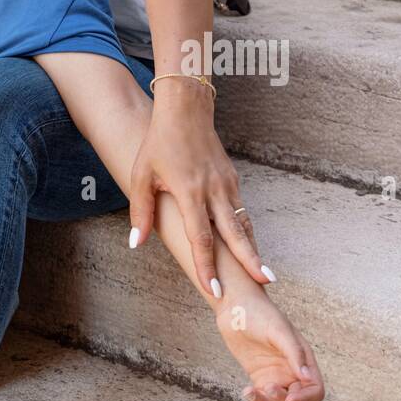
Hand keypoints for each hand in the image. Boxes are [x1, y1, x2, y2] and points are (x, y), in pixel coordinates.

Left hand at [129, 83, 270, 295]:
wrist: (185, 110)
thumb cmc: (159, 143)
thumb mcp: (142, 175)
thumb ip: (140, 212)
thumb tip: (135, 243)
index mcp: (190, 192)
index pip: (201, 237)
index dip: (207, 265)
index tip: (215, 290)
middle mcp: (213, 190)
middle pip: (234, 233)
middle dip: (249, 262)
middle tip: (264, 285)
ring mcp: (226, 184)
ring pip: (243, 223)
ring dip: (253, 249)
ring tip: (264, 275)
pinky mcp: (232, 179)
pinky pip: (240, 210)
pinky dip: (246, 231)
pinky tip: (248, 247)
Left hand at [216, 291, 324, 400]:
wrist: (235, 305)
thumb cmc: (259, 312)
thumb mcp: (278, 329)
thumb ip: (294, 352)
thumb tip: (307, 377)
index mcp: (303, 360)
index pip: (315, 390)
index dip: (305, 399)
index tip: (289, 399)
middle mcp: (292, 371)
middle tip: (267, 388)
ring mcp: (276, 376)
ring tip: (249, 392)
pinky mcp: (260, 377)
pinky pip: (264, 400)